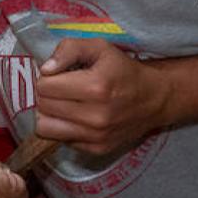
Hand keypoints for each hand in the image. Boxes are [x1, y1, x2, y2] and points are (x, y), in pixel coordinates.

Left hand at [33, 38, 168, 156]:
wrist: (154, 99)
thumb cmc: (122, 70)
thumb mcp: (99, 47)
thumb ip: (69, 49)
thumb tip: (45, 69)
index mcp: (96, 87)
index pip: (44, 87)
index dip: (46, 78)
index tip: (57, 76)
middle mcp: (96, 116)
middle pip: (43, 107)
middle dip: (46, 96)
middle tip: (60, 89)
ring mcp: (96, 136)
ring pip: (45, 128)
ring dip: (50, 115)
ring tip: (64, 104)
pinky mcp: (97, 149)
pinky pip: (61, 140)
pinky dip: (64, 129)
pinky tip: (77, 118)